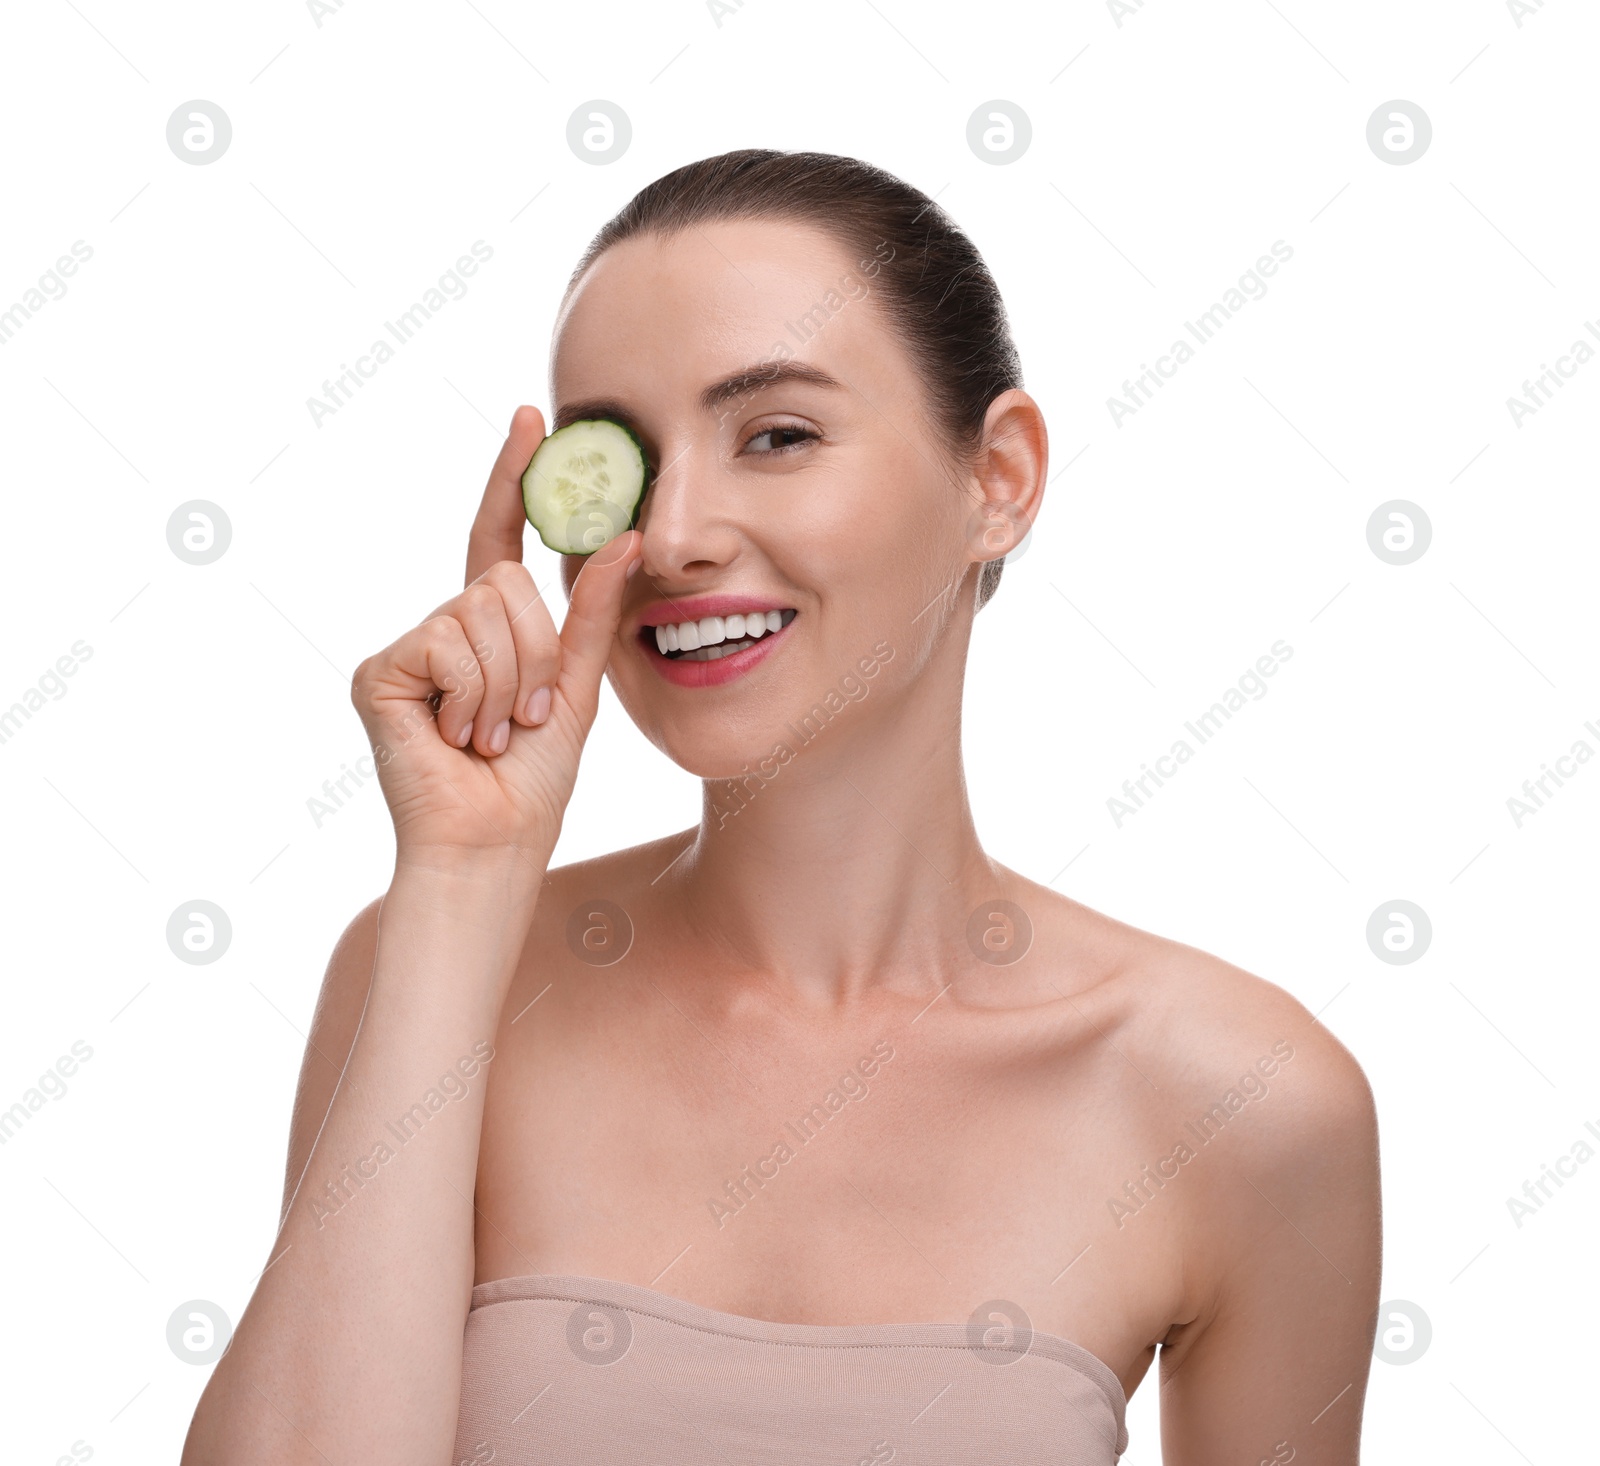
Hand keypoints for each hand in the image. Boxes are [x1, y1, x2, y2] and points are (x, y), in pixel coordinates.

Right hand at [349, 405, 640, 865]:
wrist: (492, 843)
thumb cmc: (533, 780)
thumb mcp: (578, 687)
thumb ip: (593, 613)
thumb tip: (624, 534)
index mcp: (491, 630)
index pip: (502, 538)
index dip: (513, 480)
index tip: (529, 416)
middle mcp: (443, 627)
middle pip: (504, 580)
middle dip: (535, 652)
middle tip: (524, 716)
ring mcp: (408, 648)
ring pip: (481, 610)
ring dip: (508, 683)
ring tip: (490, 735)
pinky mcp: (378, 672)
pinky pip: (448, 642)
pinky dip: (473, 694)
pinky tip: (458, 738)